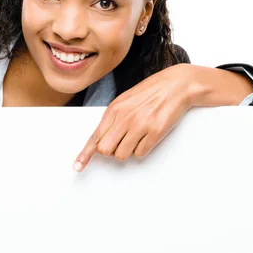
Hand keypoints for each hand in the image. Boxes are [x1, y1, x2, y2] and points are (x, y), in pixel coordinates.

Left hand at [73, 64, 195, 170]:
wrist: (175, 85)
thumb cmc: (149, 93)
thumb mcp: (124, 101)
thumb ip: (112, 119)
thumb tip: (101, 139)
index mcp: (114, 109)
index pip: (95, 137)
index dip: (85, 154)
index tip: (77, 166)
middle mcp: (124, 118)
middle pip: (105, 150)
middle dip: (111, 150)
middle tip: (121, 141)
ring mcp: (140, 125)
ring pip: (122, 155)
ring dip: (127, 150)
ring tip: (136, 136)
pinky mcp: (156, 132)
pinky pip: (140, 153)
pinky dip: (142, 149)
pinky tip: (148, 136)